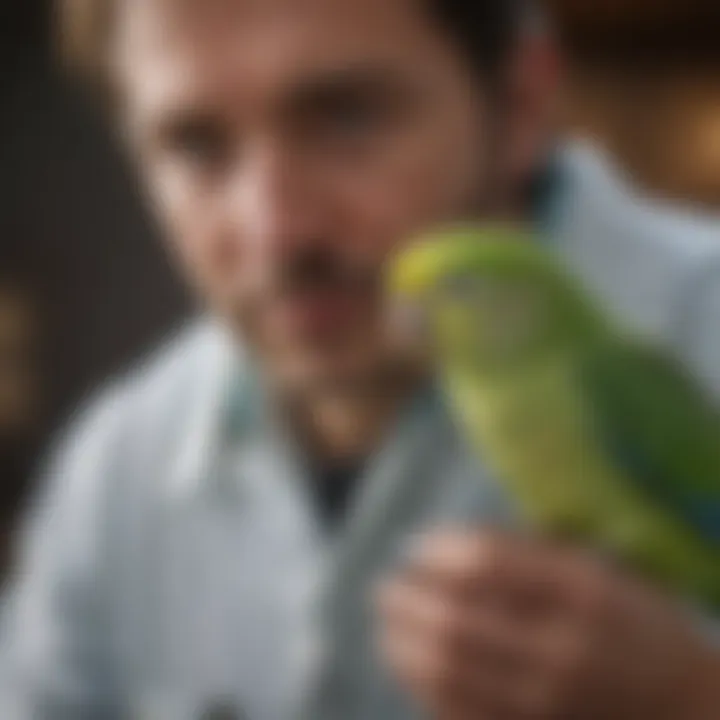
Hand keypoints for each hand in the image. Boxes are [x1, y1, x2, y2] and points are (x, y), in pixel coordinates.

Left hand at [375, 529, 719, 719]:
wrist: (685, 705)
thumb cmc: (636, 621)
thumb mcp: (598, 567)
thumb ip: (529, 552)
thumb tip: (448, 545)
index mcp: (581, 591)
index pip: (485, 565)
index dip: (437, 553)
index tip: (414, 547)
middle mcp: (560, 647)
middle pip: (456, 620)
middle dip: (407, 600)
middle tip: (384, 586)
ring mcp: (544, 701)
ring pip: (448, 672)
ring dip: (403, 644)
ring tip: (385, 625)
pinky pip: (460, 713)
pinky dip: (424, 688)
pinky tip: (408, 666)